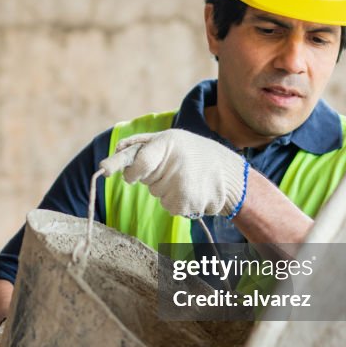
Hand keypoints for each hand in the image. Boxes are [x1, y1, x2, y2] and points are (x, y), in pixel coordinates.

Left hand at [100, 129, 247, 217]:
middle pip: (146, 181)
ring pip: (156, 194)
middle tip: (175, 168)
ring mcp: (181, 185)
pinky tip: (192, 191)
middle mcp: (175, 162)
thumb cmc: (193, 153)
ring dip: (166, 190)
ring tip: (187, 179)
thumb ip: (141, 145)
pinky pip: (168, 207)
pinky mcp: (186, 203)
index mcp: (168, 142)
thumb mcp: (170, 139)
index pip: (138, 161)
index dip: (128, 170)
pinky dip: (176, 202)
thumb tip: (115, 151)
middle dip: (154, 178)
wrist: (230, 174)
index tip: (121, 174)